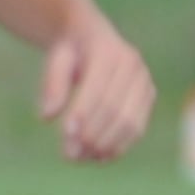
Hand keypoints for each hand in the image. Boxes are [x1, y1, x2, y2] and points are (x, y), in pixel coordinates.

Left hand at [39, 13, 154, 161]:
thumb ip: (52, 84)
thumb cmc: (69, 51)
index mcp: (108, 51)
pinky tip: (99, 157)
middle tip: (69, 155)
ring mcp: (144, 81)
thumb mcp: (56, 59)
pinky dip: (119, 146)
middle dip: (92, 135)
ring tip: (81, 159)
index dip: (83, 114)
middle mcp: (133, 65)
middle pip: (115, 109)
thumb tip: (46, 116)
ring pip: (130, 123)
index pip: (97, 89)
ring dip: (106, 145)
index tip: (65, 135)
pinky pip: (138, 127)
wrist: (91, 36)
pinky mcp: (148, 97)